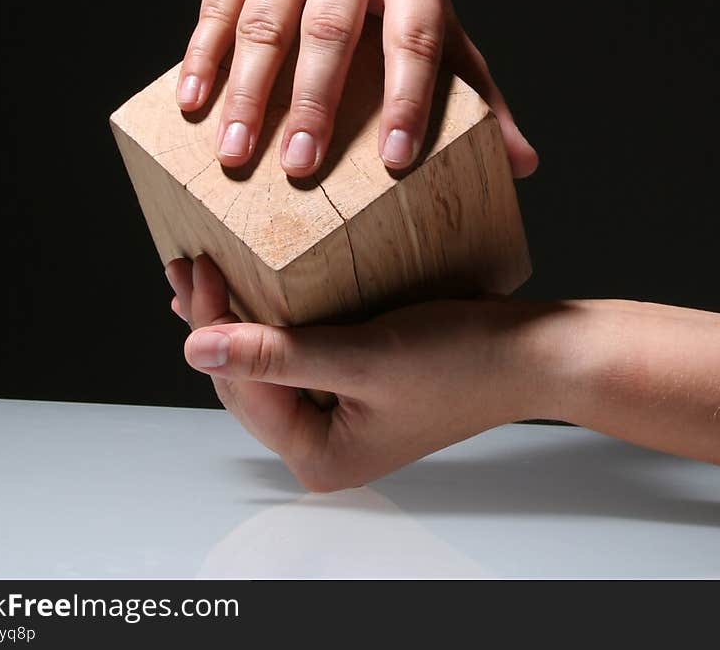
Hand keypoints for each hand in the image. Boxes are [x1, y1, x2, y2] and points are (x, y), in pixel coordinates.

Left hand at [166, 255, 573, 491]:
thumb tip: (196, 350)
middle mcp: (326, 444)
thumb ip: (276, 355)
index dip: (211, 323)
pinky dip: (272, 316)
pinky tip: (254, 286)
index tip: (196, 267)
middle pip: (245, 381)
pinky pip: (296, 350)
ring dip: (235, 316)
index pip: (241, 386)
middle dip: (213, 322)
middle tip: (186, 264)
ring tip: (201, 274)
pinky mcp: (357, 384)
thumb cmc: (463, 361)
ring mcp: (341, 415)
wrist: (534, 352)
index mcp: (321, 456)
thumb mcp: (362, 355)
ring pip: (265, 363)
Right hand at [176, 0, 536, 177]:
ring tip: (234, 155)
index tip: (396, 161)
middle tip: (298, 169)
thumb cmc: (399, 8)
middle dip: (313, 102)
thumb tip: (523, 164)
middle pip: (331, 27)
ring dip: (247, 91)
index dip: (409, 99)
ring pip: (265, 19)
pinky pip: (217, 3)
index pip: (416, 37)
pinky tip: (194, 104)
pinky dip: (202, 56)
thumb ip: (479, 97)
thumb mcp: (445, 39)